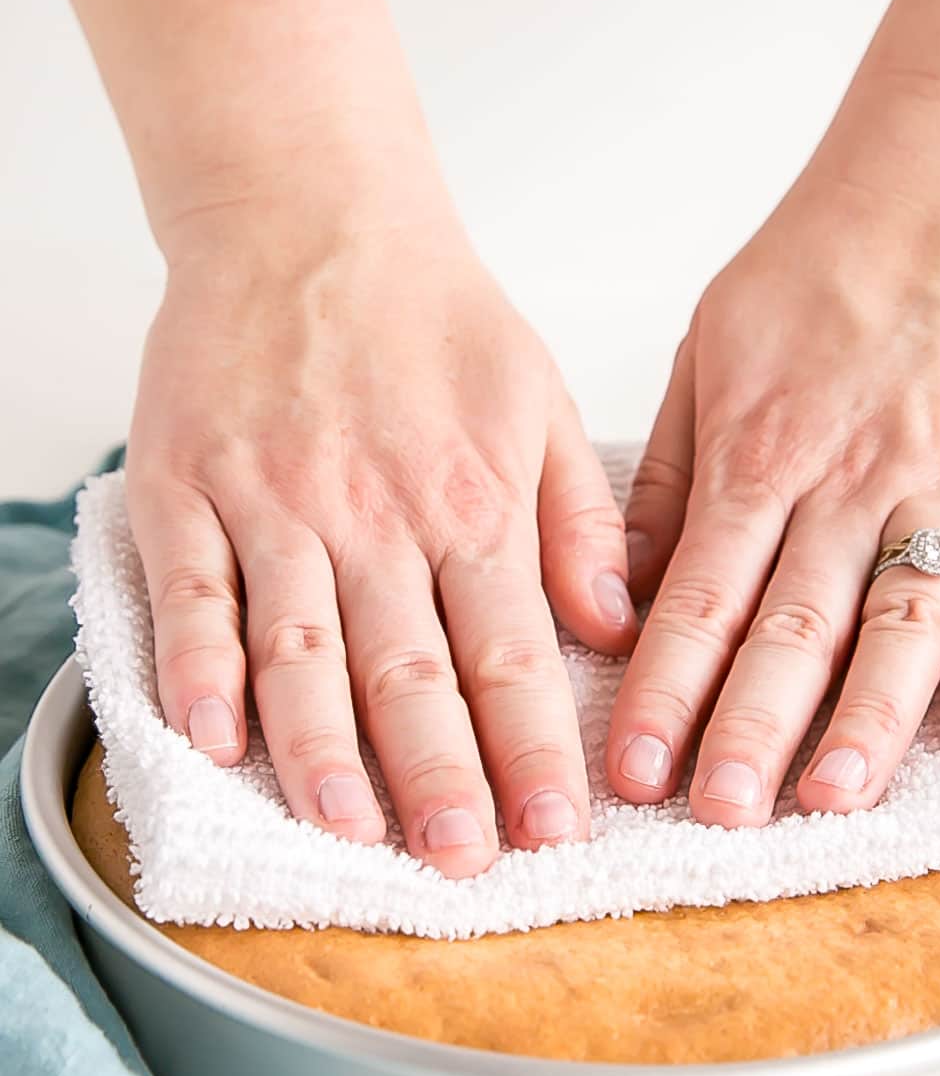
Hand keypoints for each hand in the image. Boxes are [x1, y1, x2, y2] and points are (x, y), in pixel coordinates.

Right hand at [125, 190, 636, 877]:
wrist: (307, 213)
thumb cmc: (431, 318)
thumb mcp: (540, 401)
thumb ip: (578, 521)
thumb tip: (615, 626)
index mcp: (471, 500)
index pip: (513, 651)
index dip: (536, 748)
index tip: (560, 828)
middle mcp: (376, 513)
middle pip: (412, 669)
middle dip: (443, 775)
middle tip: (465, 861)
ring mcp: (275, 502)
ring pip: (302, 646)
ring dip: (325, 749)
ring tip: (354, 831)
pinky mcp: (189, 487)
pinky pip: (194, 590)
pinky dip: (201, 666)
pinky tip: (213, 739)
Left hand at [606, 146, 939, 822]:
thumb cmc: (824, 265)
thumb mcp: (709, 354)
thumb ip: (669, 480)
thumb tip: (621, 593)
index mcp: (763, 448)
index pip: (702, 596)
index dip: (665, 689)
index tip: (634, 770)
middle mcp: (852, 472)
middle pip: (796, 624)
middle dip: (751, 728)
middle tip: (720, 814)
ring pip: (904, 615)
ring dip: (867, 716)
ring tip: (829, 800)